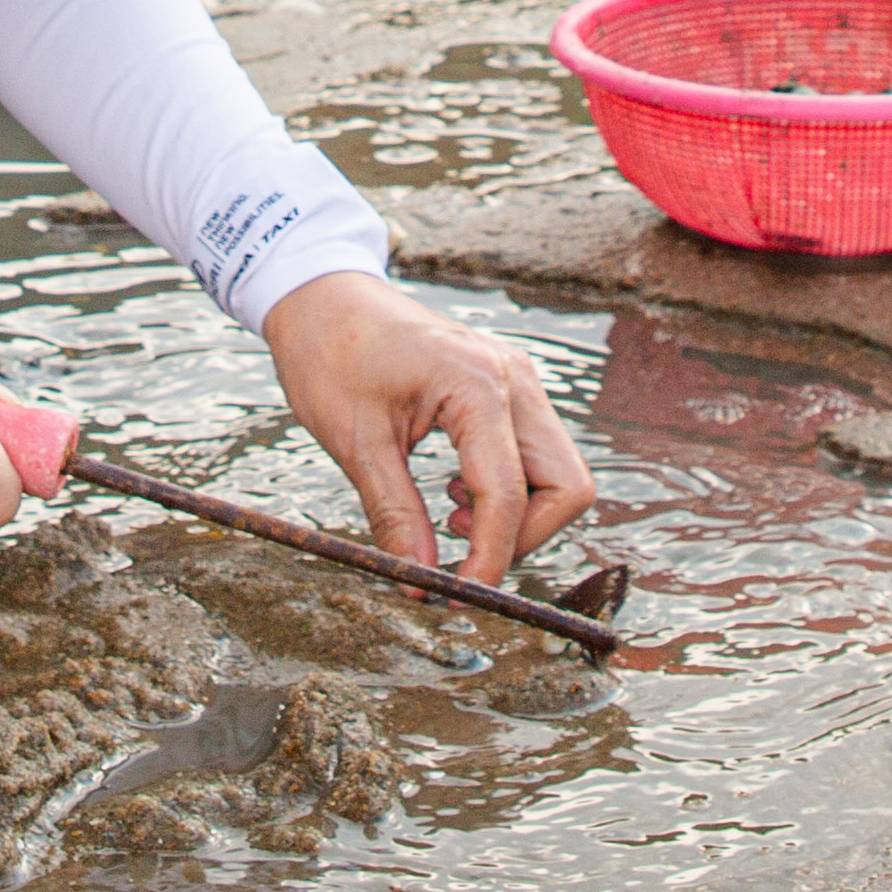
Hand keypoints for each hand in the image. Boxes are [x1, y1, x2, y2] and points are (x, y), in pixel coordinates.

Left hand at [258, 271, 596, 581]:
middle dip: (523, 538)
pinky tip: (457, 489)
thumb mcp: (355, 442)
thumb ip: (395, 514)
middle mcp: (515, 379)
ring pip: (561, 473)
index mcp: (477, 384)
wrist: (324, 295)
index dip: (490, 558)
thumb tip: (419, 581)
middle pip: (567, 486)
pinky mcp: (510, 387)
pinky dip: (511, 488)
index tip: (457, 596)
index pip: (509, 494)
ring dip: (520, 514)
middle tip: (463, 558)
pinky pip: (537, 454)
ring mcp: (519, 380)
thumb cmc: (331, 355)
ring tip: (451, 516)